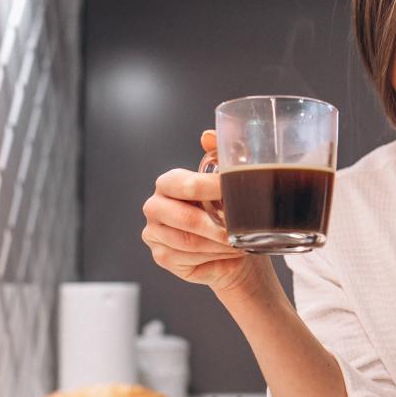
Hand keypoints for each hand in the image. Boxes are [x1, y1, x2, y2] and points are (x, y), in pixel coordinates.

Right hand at [141, 130, 269, 294]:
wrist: (227, 247)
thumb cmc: (225, 211)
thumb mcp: (226, 182)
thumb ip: (218, 155)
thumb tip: (207, 136)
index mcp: (167, 183)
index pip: (185, 185)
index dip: (212, 189)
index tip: (235, 192)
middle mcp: (154, 207)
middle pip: (186, 219)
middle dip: (218, 227)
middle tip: (241, 230)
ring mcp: (154, 234)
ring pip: (190, 243)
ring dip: (219, 245)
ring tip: (239, 244)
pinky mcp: (162, 257)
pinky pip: (189, 260)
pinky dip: (214, 259)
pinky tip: (228, 256)